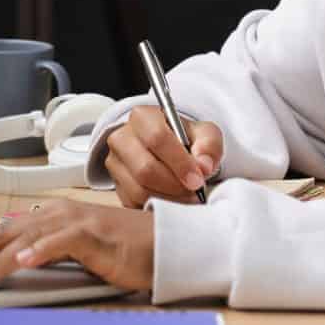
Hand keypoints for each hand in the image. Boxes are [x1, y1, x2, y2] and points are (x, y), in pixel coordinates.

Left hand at [0, 199, 154, 291]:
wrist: (162, 243)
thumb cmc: (123, 248)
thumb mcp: (75, 248)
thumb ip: (45, 247)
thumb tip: (14, 251)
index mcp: (50, 217)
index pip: (1, 234)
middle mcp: (57, 214)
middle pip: (4, 234)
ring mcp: (74, 222)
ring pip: (25, 239)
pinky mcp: (92, 234)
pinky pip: (60, 243)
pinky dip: (38, 252)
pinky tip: (21, 262)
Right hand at [104, 106, 223, 208]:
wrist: (170, 151)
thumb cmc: (186, 140)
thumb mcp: (205, 134)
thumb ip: (209, 145)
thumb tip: (203, 166)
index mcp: (142, 117)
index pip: (156, 138)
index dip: (179, 162)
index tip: (197, 179)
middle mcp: (121, 138)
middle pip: (144, 169)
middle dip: (174, 185)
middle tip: (195, 191)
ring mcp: (115, 164)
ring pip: (139, 190)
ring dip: (168, 199)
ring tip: (187, 196)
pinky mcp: (116, 187)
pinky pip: (135, 204)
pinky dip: (157, 207)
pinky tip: (173, 200)